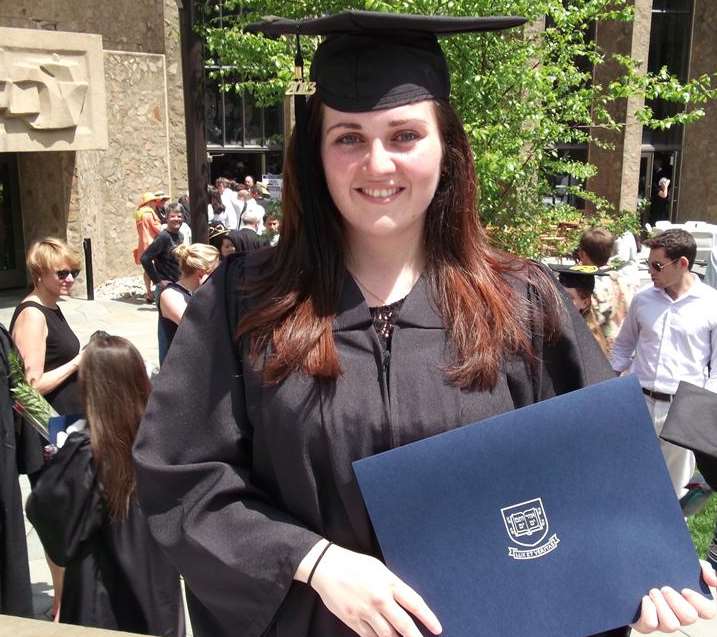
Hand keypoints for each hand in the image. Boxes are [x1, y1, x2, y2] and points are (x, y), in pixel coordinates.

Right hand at [310, 544, 441, 636]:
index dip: (428, 618)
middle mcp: (379, 599)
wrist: (326, 566)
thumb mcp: (379, 569)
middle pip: (403, 625)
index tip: (437, 629)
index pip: (414, 603)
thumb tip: (405, 604)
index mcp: (389, 582)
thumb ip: (393, 586)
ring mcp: (366, 612)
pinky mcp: (353, 620)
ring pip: (387, 635)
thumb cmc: (355, 564)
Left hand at [631, 561, 715, 632]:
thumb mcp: (681, 565)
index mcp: (690, 602)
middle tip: (664, 588)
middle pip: (689, 618)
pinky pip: (651, 624)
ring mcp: (663, 622)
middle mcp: (679, 615)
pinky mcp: (646, 625)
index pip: (708, 611)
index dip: (699, 602)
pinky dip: (648, 610)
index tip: (685, 589)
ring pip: (671, 624)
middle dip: (676, 601)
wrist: (630, 574)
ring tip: (652, 591)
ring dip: (662, 606)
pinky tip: (644, 599)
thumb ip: (701, 568)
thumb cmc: (660, 572)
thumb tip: (713, 581)